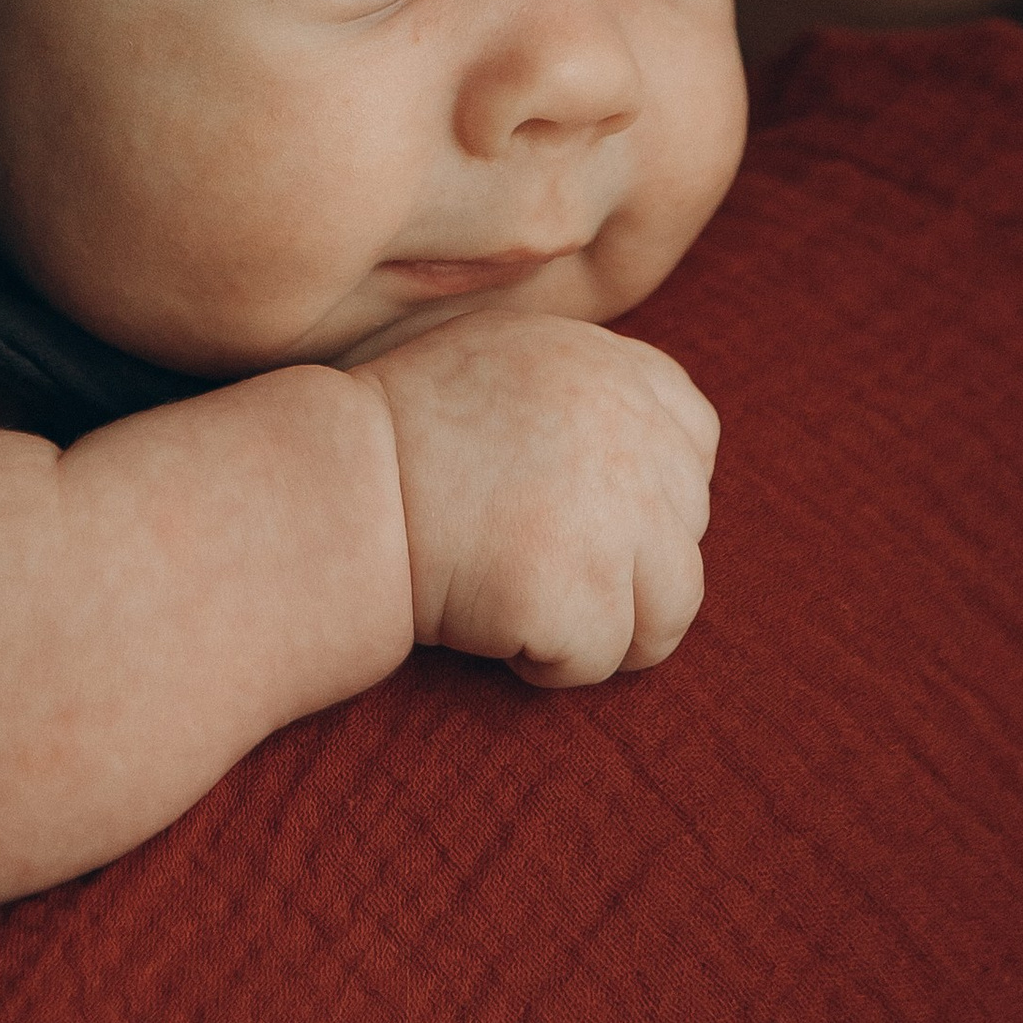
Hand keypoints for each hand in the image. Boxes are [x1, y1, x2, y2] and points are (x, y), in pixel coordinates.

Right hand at [351, 313, 717, 689]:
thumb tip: (652, 441)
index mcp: (611, 367)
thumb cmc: (393, 434)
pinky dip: (550, 663)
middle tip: (533, 565)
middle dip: (623, 568)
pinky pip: (602, 660)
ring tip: (525, 608)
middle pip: (687, 531)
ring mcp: (615, 514)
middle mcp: (632, 431)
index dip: (649, 492)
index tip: (583, 515)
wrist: (328, 489)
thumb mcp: (499, 359)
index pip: (694, 439)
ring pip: (671, 608)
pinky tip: (490, 626)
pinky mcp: (579, 592)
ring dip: (604, 626)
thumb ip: (581, 388)